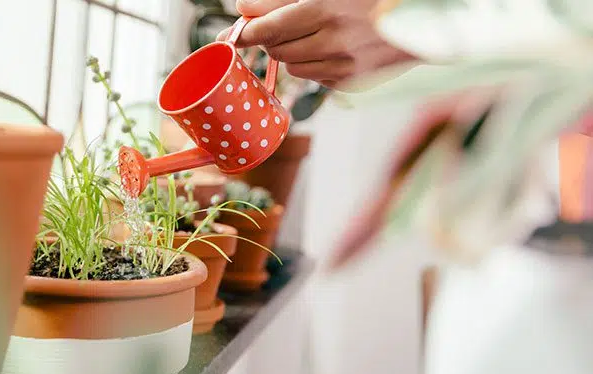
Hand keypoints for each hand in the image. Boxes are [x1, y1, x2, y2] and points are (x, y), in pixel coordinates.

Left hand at [217, 0, 417, 87]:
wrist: (422, 20)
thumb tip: (244, 7)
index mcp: (327, 10)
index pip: (270, 28)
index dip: (247, 31)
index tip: (234, 33)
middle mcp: (335, 42)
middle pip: (277, 50)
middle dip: (270, 39)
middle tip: (274, 26)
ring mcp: (344, 66)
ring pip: (293, 68)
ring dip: (291, 52)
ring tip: (309, 34)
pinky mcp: (351, 82)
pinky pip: (315, 78)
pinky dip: (313, 64)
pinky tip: (328, 48)